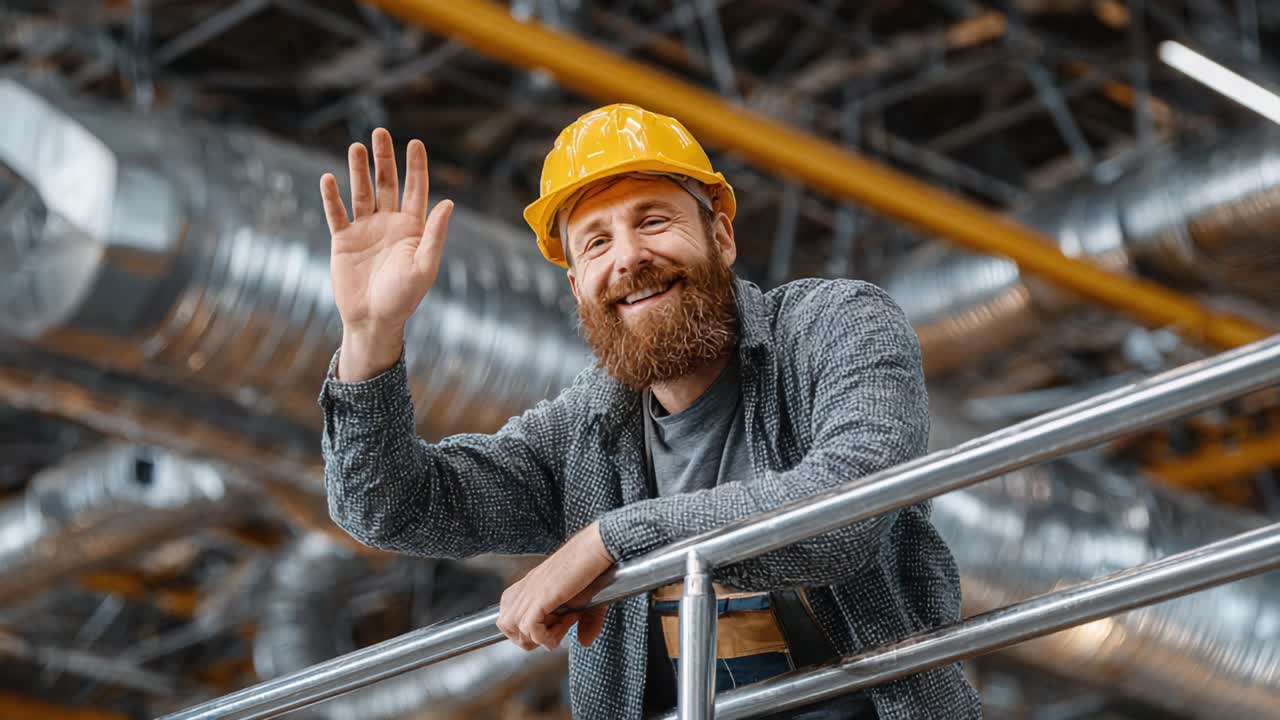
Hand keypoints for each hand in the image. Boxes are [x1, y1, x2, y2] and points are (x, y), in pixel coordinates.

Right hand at [321, 128, 453, 378]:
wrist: (373, 320)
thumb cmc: (404, 298)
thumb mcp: (424, 266)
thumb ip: (435, 235)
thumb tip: (448, 203)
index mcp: (412, 228)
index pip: (416, 190)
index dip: (416, 167)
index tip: (415, 142)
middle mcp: (389, 223)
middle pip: (386, 183)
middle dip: (384, 159)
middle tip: (380, 132)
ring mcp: (365, 230)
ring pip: (361, 192)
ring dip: (358, 170)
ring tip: (356, 147)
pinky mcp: (343, 240)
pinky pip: (336, 213)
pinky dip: (331, 197)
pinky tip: (328, 178)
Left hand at [497, 522, 614, 650]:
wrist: (595, 549)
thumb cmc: (590, 568)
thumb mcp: (586, 601)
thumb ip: (586, 623)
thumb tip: (584, 641)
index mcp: (528, 585)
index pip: (507, 615)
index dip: (528, 630)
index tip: (555, 626)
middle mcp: (525, 588)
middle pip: (505, 625)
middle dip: (529, 639)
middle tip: (555, 632)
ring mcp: (531, 591)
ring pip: (512, 627)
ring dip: (537, 639)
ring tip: (561, 630)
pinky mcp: (541, 595)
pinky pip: (529, 627)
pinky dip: (544, 637)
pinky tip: (564, 627)